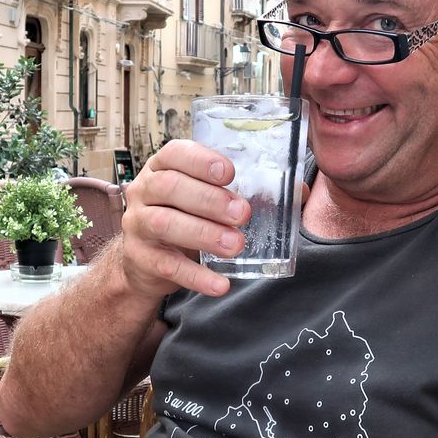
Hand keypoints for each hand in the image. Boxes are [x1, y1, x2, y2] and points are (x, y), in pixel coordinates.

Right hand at [119, 139, 250, 298]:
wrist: (146, 259)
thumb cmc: (186, 215)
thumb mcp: (206, 196)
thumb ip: (246, 190)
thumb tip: (300, 191)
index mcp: (163, 166)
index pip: (175, 153)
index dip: (201, 160)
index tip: (229, 173)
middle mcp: (145, 190)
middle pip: (170, 187)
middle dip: (209, 200)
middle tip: (242, 213)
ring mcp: (137, 224)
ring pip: (165, 224)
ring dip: (204, 234)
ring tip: (235, 245)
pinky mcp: (139, 258)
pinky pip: (167, 266)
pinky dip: (196, 276)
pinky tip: (221, 284)